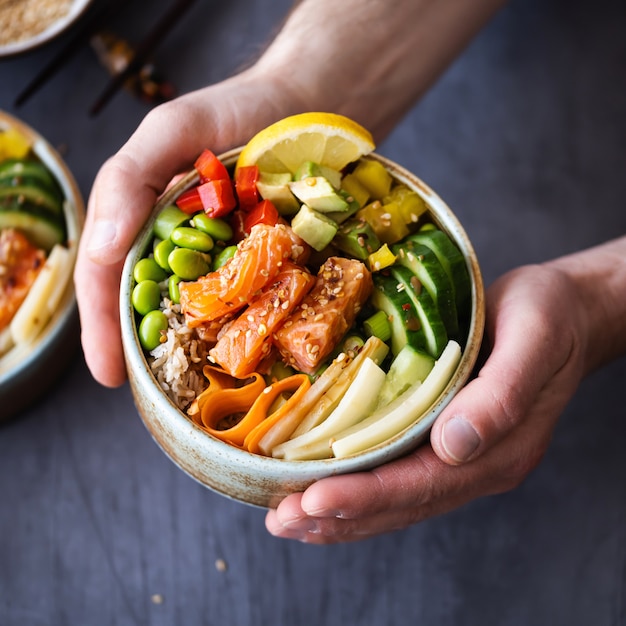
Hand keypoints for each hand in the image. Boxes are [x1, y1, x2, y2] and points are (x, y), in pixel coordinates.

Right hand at [74, 72, 301, 385]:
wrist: (307, 105)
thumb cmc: (233, 112)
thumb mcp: (170, 131)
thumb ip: (128, 181)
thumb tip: (99, 249)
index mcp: (146, 225)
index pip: (111, 283)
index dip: (103, 328)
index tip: (109, 374)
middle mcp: (186, 251)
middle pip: (156, 309)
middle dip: (152, 354)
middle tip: (155, 393)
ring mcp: (231, 262)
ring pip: (208, 317)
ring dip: (203, 353)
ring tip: (202, 391)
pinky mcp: (275, 264)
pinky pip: (261, 304)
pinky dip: (255, 330)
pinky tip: (260, 356)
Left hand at [265, 262, 588, 542]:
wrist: (564, 313)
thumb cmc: (549, 316)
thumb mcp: (533, 340)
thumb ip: (501, 396)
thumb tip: (453, 447)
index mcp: (499, 448)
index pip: (421, 484)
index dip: (365, 495)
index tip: (313, 500)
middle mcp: (476, 464)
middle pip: (400, 503)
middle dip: (338, 515)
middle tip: (282, 521)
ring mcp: (460, 456)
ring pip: (394, 499)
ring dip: (339, 514)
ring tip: (288, 520)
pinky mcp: (443, 439)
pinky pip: (396, 474)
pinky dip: (356, 489)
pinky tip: (322, 492)